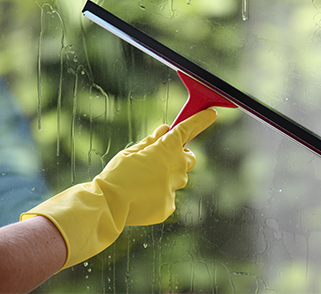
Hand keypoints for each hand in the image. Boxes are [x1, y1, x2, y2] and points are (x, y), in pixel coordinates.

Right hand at [21, 109, 216, 268]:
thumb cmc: (118, 173)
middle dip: (181, 158)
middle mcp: (177, 167)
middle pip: (189, 159)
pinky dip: (158, 196)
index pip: (189, 129)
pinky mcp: (169, 205)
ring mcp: (175, 187)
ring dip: (166, 178)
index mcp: (167, 148)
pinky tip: (141, 198)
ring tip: (142, 183)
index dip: (201, 120)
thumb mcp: (132, 151)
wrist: (110, 203)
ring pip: (177, 180)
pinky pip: (168, 197)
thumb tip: (165, 130)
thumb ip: (152, 141)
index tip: (211, 114)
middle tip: (162, 160)